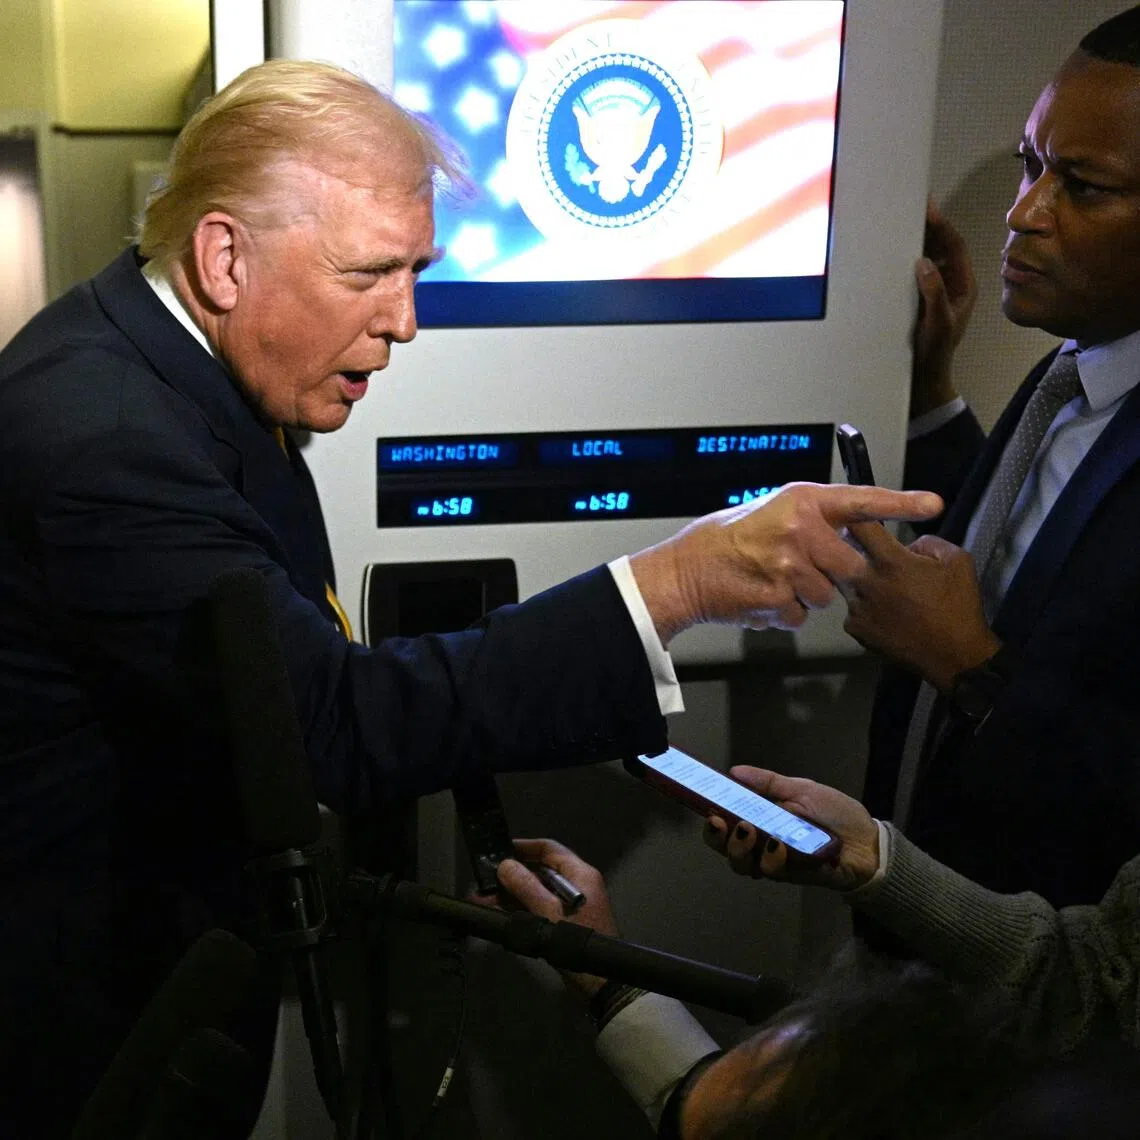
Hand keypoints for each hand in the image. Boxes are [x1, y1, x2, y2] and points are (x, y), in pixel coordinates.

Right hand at [495, 838, 617, 998]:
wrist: (600, 985)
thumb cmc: (578, 942)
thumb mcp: (549, 913)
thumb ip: (526, 888)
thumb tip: (506, 865)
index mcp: (580, 875)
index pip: (549, 849)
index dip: (524, 847)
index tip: (499, 850)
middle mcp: (576, 885)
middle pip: (539, 870)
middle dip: (511, 876)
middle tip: (484, 880)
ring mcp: (570, 905)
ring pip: (535, 891)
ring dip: (510, 895)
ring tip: (482, 900)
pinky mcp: (563, 923)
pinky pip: (538, 908)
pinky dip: (519, 909)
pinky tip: (497, 913)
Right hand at [629, 482, 942, 643]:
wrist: (688, 569)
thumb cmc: (728, 539)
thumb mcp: (773, 512)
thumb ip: (811, 520)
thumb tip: (845, 535)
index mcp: (802, 501)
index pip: (861, 501)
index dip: (900, 503)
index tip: (933, 504)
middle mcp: (800, 529)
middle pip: (850, 566)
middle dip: (833, 576)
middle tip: (802, 569)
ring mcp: (790, 564)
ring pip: (825, 596)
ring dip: (805, 596)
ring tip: (772, 581)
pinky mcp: (778, 597)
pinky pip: (800, 615)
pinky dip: (784, 613)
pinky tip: (762, 596)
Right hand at [702, 767, 879, 890]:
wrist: (868, 840)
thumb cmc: (834, 813)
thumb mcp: (800, 789)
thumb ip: (767, 783)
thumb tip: (734, 771)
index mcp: (761, 824)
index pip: (726, 828)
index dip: (712, 824)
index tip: (708, 809)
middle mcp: (763, 847)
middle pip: (728, 851)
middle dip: (719, 839)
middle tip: (722, 822)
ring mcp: (778, 864)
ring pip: (745, 866)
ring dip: (741, 848)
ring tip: (749, 829)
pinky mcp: (797, 876)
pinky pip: (776, 872)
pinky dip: (772, 858)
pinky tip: (776, 843)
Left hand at [841, 523, 999, 690]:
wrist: (955, 657)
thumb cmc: (959, 606)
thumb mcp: (957, 560)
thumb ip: (927, 542)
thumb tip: (906, 546)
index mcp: (890, 562)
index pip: (859, 527)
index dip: (858, 518)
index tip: (860, 517)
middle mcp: (865, 583)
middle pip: (842, 554)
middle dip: (850, 548)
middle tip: (868, 553)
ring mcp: (856, 608)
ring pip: (846, 582)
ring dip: (858, 579)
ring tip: (882, 587)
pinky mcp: (854, 629)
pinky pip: (852, 608)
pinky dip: (863, 606)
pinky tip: (882, 612)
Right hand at [911, 197, 976, 417]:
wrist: (921, 379)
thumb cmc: (934, 353)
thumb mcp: (938, 324)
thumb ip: (934, 294)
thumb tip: (923, 263)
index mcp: (962, 285)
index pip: (955, 246)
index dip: (943, 226)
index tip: (928, 208)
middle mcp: (949, 282)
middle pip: (939, 246)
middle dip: (927, 225)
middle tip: (911, 204)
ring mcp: (932, 289)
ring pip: (925, 256)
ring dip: (914, 239)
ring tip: (898, 220)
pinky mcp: (916, 297)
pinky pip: (911, 271)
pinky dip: (902, 258)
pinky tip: (889, 250)